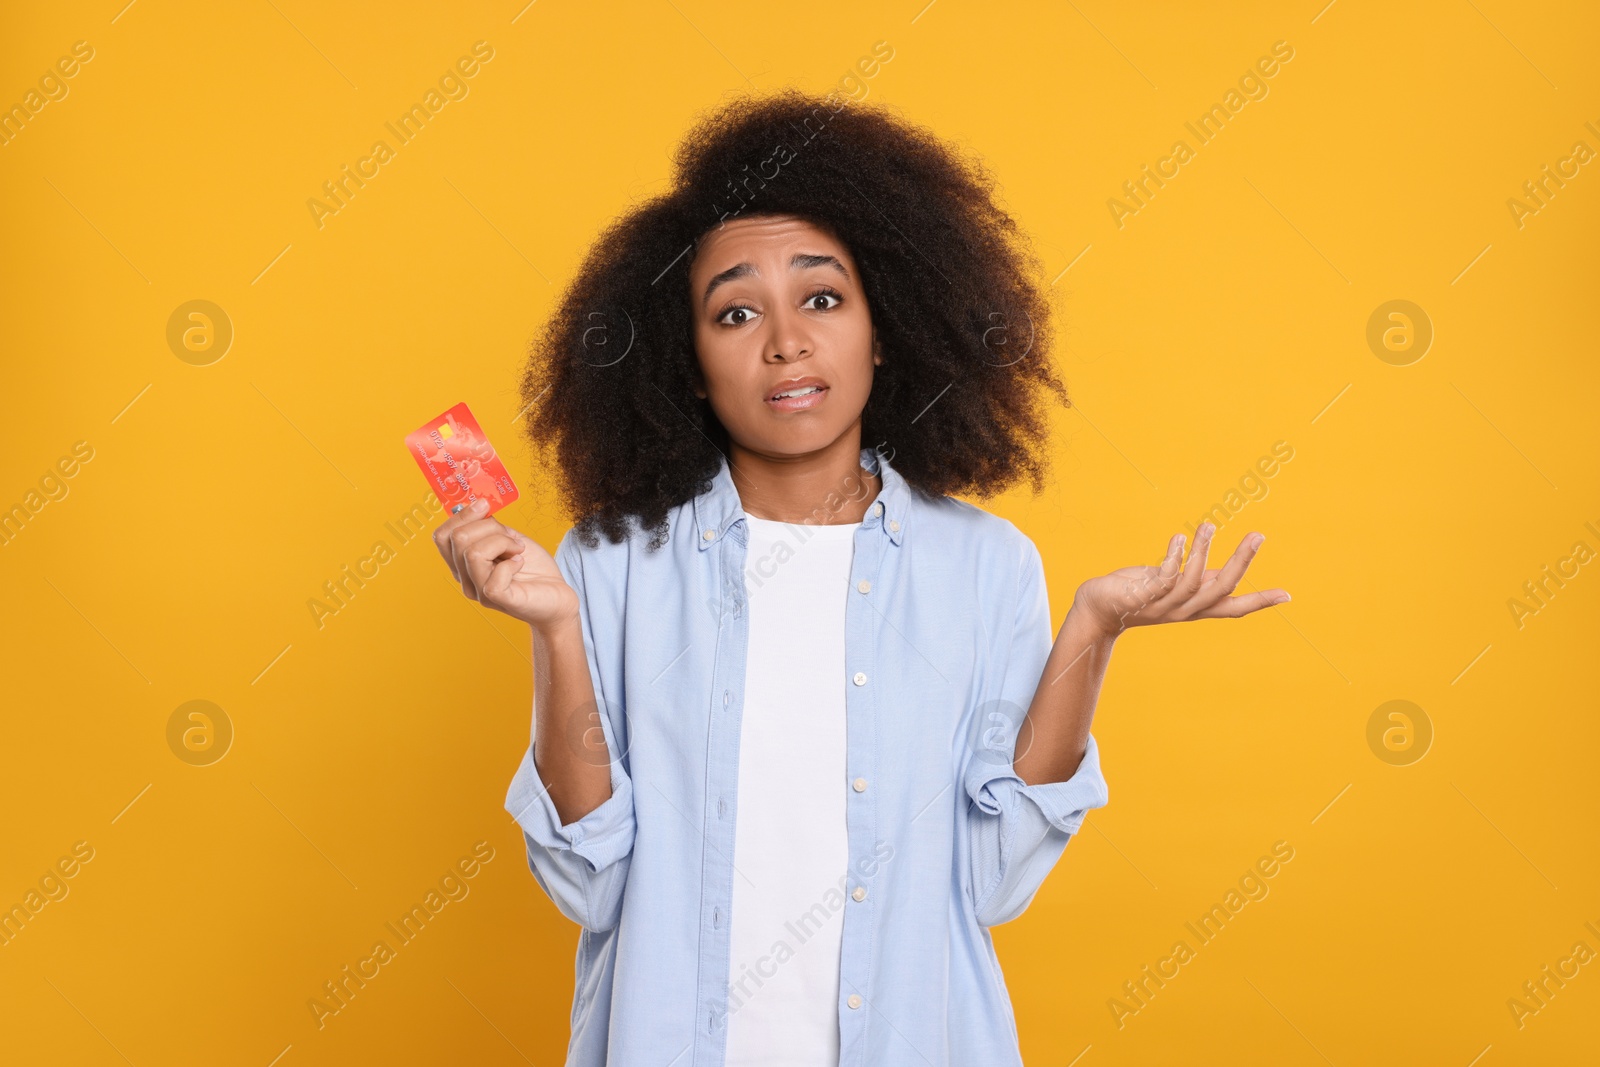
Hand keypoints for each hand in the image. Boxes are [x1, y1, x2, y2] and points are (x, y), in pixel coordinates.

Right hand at [431, 499, 578, 627]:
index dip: (461, 515)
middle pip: (457, 539)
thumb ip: (491, 527)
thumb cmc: (534, 569)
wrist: (557, 597)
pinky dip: (512, 563)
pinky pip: (495, 575)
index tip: (484, 505)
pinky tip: (520, 564)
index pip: (442, 536)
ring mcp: (480, 592)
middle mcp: (466, 579)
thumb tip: (478, 505)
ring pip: (473, 553)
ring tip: (518, 550)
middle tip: (511, 538)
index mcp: (463, 564)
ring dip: (502, 542)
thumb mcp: (509, 539)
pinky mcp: (499, 599)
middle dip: (489, 527)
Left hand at [1070, 522, 1288, 636]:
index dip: (1260, 601)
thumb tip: (1230, 572)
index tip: (1288, 594)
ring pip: (1192, 581)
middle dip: (1241, 562)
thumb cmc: (1142, 593)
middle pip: (1221, 589)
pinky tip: (1178, 540)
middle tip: (1258, 535)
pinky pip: (1162, 578)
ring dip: (1203, 551)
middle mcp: (1184, 609)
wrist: (1099, 609)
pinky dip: (1173, 558)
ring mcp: (1162, 605)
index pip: (1234, 607)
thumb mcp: (1176, 588)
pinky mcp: (1141, 597)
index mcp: (1197, 607)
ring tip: (1208, 525)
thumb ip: (1202, 580)